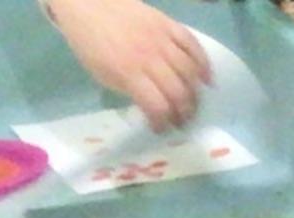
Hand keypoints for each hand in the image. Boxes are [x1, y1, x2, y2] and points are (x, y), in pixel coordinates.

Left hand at [44, 0, 209, 128]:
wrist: (86, 3)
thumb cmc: (89, 42)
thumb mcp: (102, 74)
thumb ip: (128, 90)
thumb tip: (150, 106)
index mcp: (128, 72)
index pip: (157, 106)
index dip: (163, 123)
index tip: (163, 129)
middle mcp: (150, 58)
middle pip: (178, 92)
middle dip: (183, 113)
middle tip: (182, 121)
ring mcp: (162, 39)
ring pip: (189, 72)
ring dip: (195, 94)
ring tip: (193, 104)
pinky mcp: (168, 24)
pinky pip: (193, 45)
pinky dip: (203, 63)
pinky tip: (207, 79)